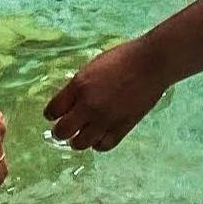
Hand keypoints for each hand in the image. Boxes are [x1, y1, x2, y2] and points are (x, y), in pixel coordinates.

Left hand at [44, 38, 169, 152]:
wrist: (151, 63)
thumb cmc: (123, 58)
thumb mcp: (92, 66)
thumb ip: (79, 86)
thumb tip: (69, 102)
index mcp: (79, 86)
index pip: (53, 110)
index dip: (51, 115)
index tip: (54, 116)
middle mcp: (88, 105)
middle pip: (62, 131)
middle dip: (60, 132)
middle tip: (63, 130)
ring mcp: (105, 118)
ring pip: (80, 143)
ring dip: (77, 141)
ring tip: (80, 136)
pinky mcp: (122, 127)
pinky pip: (103, 146)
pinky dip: (98, 144)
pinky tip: (99, 137)